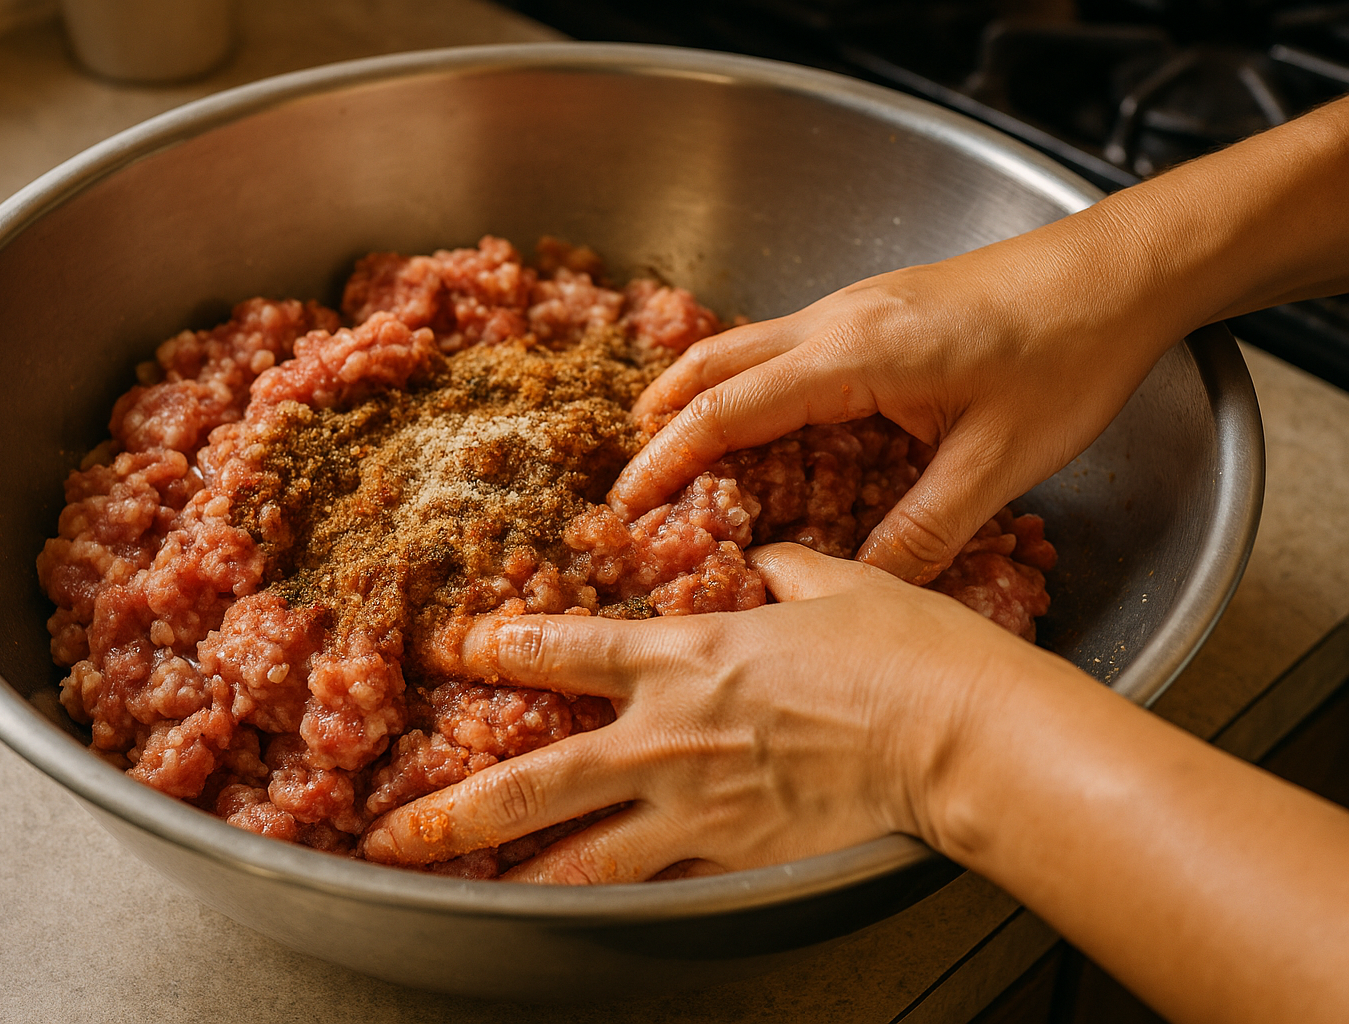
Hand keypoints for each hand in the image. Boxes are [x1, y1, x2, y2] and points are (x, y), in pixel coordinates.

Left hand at [359, 543, 1051, 882]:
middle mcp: (669, 732)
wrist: (953, 732)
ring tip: (452, 892)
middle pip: (538, 777)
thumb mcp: (834, 583)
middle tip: (395, 828)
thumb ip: (783, 569)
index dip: (500, 646)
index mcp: (686, 652)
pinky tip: (566, 913)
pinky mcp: (736, 853)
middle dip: (457, 806)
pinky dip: (608, 896)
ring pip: (578, 852)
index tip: (458, 650)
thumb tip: (765, 559)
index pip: (566, 648)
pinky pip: (657, 883)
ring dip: (507, 872)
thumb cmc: (901, 649)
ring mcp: (696, 803)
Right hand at [610, 240, 1176, 584]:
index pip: (726, 410)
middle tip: (636, 486)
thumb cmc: (1068, 354)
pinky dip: (746, 388)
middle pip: (711, 365)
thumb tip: (856, 587)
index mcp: (853, 355)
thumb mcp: (998, 462)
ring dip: (699, 399)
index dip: (668, 460)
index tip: (627, 504)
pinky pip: (782, 347)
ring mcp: (851, 308)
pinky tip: (761, 430)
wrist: (1117, 273)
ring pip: (742, 349)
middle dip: (661, 423)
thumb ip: (923, 531)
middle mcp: (835, 320)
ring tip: (678, 461)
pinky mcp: (873, 311)